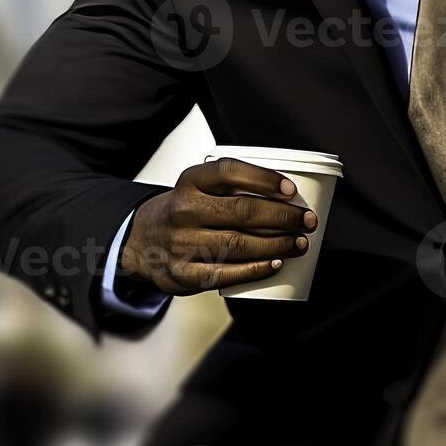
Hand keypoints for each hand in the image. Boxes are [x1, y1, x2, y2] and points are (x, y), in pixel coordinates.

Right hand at [118, 158, 317, 294]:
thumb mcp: (196, 187)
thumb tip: (286, 197)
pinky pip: (225, 273)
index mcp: (190, 182)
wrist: (139, 242)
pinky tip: (274, 264)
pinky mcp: (183, 273)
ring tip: (298, 243)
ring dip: (276, 244)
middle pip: (241, 210)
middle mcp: (184, 210)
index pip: (229, 172)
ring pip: (238, 243)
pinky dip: (254, 268)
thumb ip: (230, 187)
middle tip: (306, 221)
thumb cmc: (181, 213)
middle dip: (282, 216)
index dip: (264, 179)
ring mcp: (182, 243)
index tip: (291, 190)